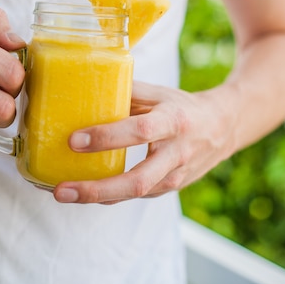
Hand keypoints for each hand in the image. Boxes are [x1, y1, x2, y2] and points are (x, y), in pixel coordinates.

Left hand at [53, 81, 235, 203]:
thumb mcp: (158, 93)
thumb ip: (124, 92)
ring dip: (96, 196)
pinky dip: (107, 195)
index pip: (140, 131)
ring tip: (62, 193)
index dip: (107, 137)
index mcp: (173, 121)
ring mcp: (174, 176)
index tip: (74, 140)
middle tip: (62, 189)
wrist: (222, 128)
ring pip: (134, 194)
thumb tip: (82, 87)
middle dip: (97, 188)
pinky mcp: (169, 189)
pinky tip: (81, 191)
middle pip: (137, 181)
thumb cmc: (181, 107)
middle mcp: (176, 153)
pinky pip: (134, 196)